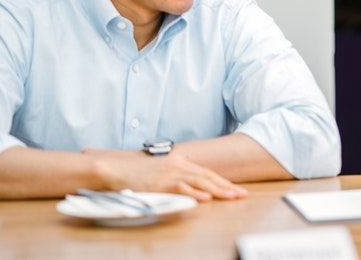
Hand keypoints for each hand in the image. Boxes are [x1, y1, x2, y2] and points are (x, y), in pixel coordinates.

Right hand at [83, 148, 247, 200]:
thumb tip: (191, 184)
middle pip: (208, 177)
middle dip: (227, 186)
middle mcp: (180, 165)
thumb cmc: (138, 170)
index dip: (223, 181)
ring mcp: (172, 174)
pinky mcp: (162, 183)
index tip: (235, 189)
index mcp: (181, 162)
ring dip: (218, 190)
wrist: (118, 167)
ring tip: (232, 196)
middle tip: (242, 194)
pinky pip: (182, 188)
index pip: (207, 172)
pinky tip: (206, 198)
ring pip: (200, 182)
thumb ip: (178, 173)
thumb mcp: (163, 168)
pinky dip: (195, 193)